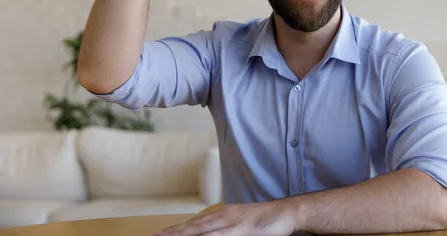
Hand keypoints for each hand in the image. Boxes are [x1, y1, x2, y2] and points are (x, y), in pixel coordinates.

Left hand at [155, 201, 297, 235]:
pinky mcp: (240, 229)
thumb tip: (212, 233)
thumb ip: (226, 230)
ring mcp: (230, 222)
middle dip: (173, 233)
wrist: (286, 213)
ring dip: (183, 234)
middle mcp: (223, 216)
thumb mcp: (241, 225)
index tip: (160, 234)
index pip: (194, 224)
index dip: (176, 230)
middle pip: (193, 227)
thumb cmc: (265, 221)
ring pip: (201, 231)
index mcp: (222, 214)